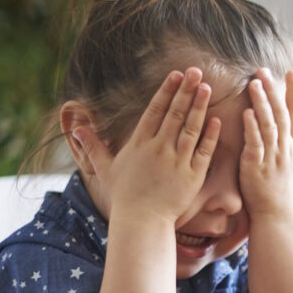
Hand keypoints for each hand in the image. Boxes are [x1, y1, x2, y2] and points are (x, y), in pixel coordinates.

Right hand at [72, 67, 221, 224]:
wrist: (142, 221)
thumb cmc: (125, 196)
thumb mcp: (106, 168)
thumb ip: (93, 146)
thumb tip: (76, 128)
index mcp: (140, 143)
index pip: (155, 110)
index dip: (167, 91)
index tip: (176, 74)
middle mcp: (159, 148)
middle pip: (175, 113)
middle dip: (186, 90)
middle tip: (196, 71)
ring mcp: (177, 161)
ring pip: (191, 128)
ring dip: (199, 106)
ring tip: (207, 87)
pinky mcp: (193, 175)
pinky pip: (204, 151)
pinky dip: (210, 135)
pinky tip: (216, 119)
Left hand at [239, 68, 292, 220]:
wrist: (277, 213)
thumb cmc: (285, 187)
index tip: (291, 72)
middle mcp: (286, 148)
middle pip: (282, 114)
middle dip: (274, 91)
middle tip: (264, 70)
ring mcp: (272, 157)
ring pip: (269, 125)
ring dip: (262, 103)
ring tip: (254, 84)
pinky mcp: (256, 166)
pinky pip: (256, 144)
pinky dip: (251, 128)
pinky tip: (246, 113)